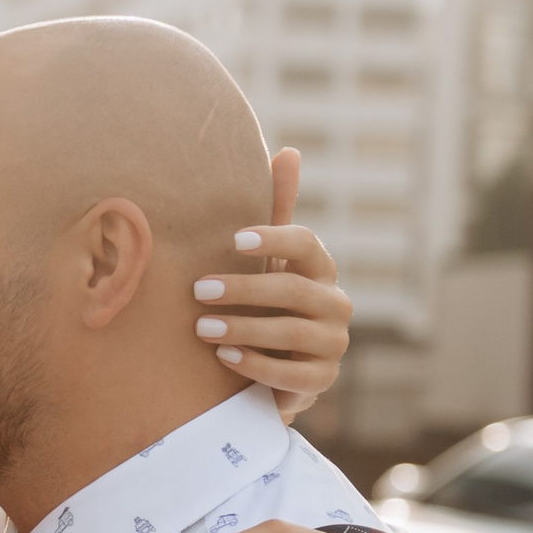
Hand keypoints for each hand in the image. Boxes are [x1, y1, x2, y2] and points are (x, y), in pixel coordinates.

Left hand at [202, 146, 350, 419]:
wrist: (273, 365)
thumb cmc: (264, 299)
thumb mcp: (267, 258)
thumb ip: (275, 210)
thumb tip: (289, 151)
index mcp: (319, 269)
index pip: (306, 245)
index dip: (273, 239)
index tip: (234, 239)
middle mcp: (334, 303)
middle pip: (294, 291)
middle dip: (244, 290)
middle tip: (198, 290)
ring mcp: (333, 344)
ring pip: (294, 334)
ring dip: (245, 329)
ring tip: (202, 328)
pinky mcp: (322, 381)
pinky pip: (294, 376)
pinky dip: (257, 366)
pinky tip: (223, 358)